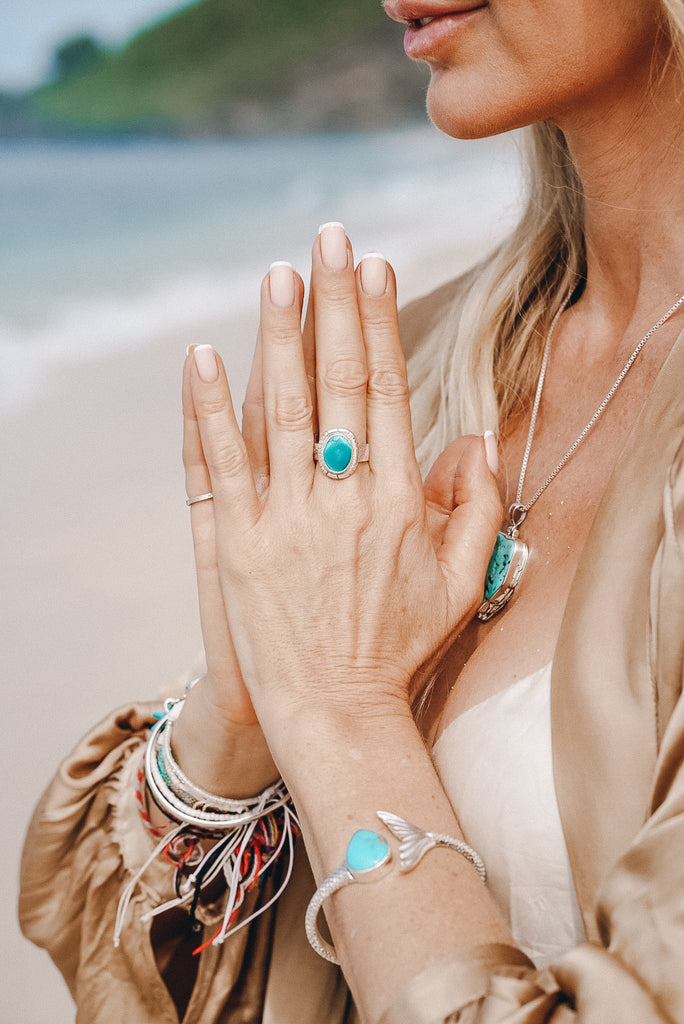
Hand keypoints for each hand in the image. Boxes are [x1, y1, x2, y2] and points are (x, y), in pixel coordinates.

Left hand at [186, 226, 500, 741]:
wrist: (335, 711)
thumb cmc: (398, 648)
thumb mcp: (459, 583)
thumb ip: (478, 507)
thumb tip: (476, 439)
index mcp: (398, 500)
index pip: (388, 391)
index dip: (380, 324)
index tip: (375, 269)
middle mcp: (344, 497)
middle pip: (338, 382)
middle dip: (335, 303)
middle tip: (331, 238)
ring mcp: (286, 518)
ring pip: (281, 410)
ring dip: (279, 336)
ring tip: (278, 273)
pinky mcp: (236, 542)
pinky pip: (221, 463)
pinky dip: (209, 408)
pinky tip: (202, 355)